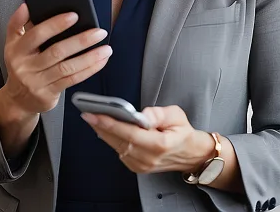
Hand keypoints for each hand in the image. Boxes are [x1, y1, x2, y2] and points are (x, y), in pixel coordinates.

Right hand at [0, 3, 110, 117]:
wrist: (17, 100)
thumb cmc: (21, 65)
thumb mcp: (12, 44)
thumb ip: (17, 24)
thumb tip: (26, 6)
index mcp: (16, 50)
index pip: (36, 34)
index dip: (54, 24)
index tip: (74, 15)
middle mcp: (25, 66)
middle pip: (56, 51)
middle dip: (80, 41)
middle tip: (99, 32)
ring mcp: (37, 82)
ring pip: (67, 67)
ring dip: (90, 57)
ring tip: (106, 48)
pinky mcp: (49, 94)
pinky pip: (72, 79)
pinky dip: (89, 70)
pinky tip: (100, 62)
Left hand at [82, 106, 213, 174]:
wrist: (191, 154)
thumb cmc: (183, 132)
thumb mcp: (176, 115)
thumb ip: (158, 114)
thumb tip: (141, 114)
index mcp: (160, 145)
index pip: (130, 134)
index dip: (111, 124)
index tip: (96, 114)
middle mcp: (149, 158)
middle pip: (119, 141)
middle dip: (101, 126)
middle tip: (88, 113)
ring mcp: (142, 165)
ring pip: (117, 147)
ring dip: (104, 133)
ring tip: (93, 118)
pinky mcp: (138, 168)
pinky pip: (120, 152)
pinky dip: (112, 140)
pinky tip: (105, 130)